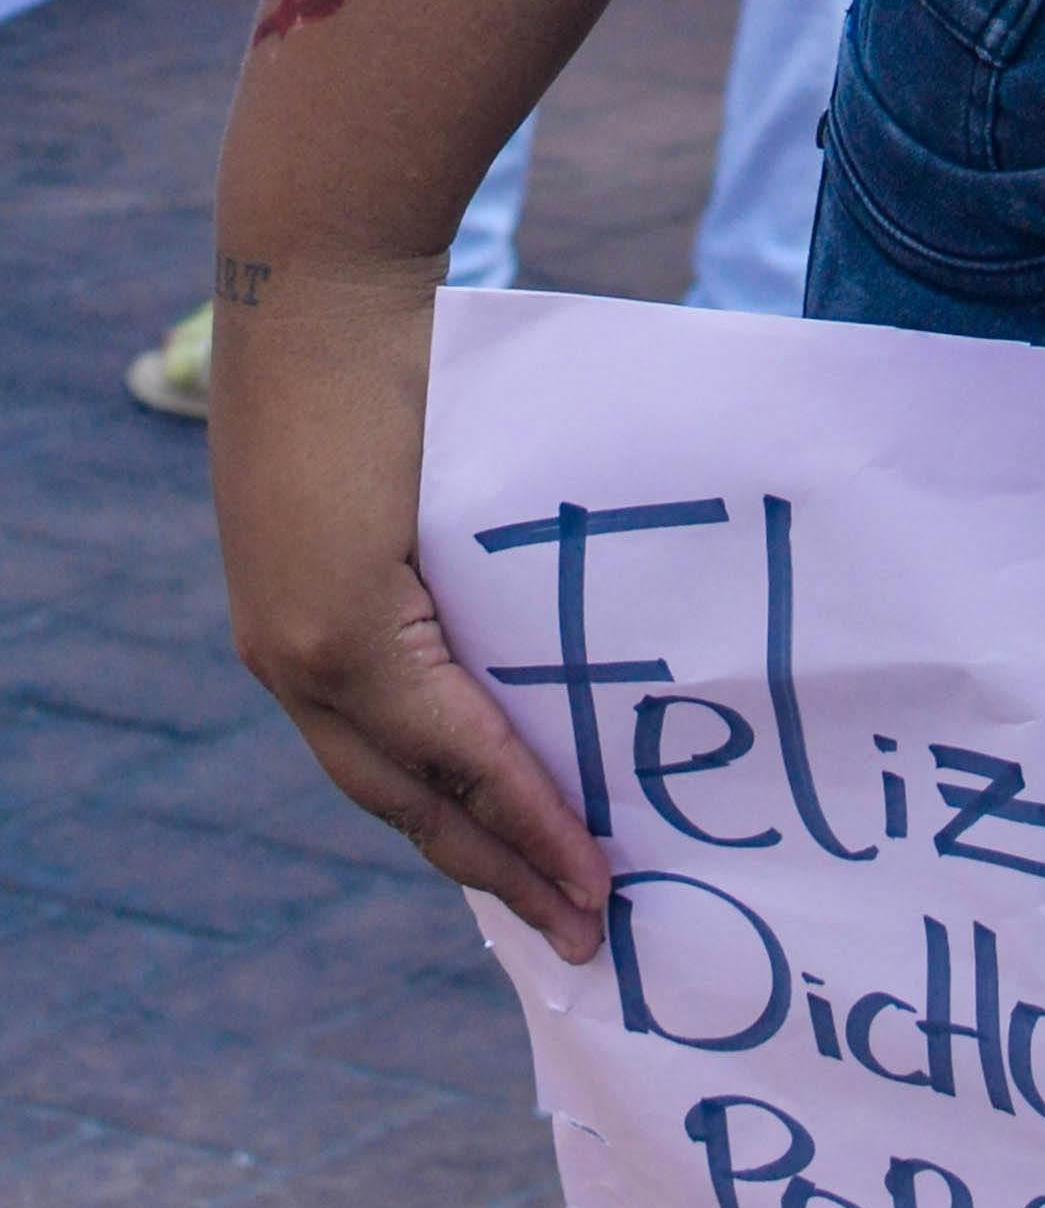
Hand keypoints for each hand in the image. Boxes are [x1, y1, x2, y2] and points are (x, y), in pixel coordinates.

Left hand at [209, 251, 608, 958]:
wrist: (323, 277)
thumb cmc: (388, 344)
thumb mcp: (421, 469)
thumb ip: (464, 540)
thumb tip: (566, 563)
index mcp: (304, 622)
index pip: (387, 758)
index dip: (466, 824)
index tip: (537, 879)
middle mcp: (289, 658)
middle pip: (401, 801)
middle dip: (497, 873)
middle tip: (580, 930)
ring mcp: (305, 652)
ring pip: (420, 789)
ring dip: (513, 856)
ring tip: (592, 908)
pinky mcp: (336, 629)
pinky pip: (441, 737)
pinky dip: (512, 796)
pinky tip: (571, 842)